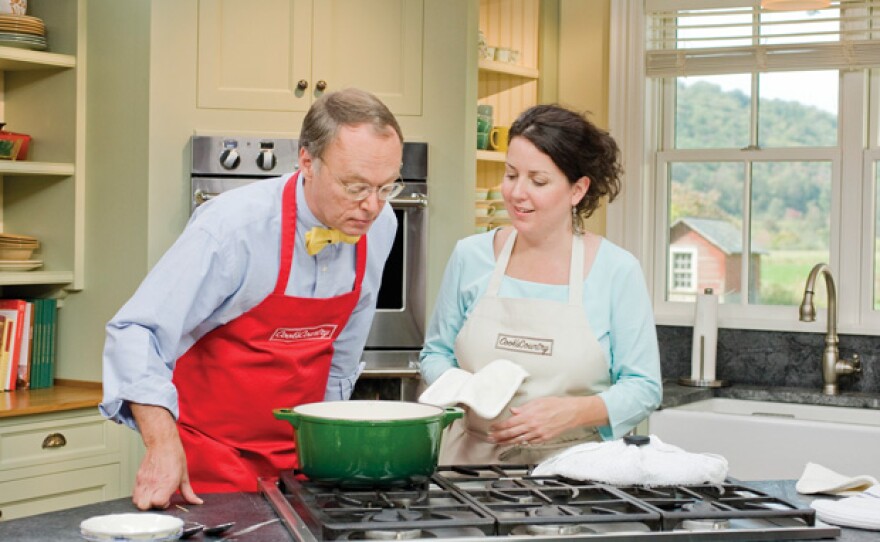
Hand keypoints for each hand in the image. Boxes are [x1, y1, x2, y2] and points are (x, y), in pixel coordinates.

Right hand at [131, 404, 202, 509]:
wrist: (162, 443)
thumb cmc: (175, 456)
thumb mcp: (184, 475)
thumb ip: (189, 492)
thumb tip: (197, 502)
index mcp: (167, 482)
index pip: (158, 503)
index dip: (163, 505)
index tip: (168, 500)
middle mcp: (154, 482)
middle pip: (144, 506)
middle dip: (152, 506)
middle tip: (159, 499)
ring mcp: (144, 480)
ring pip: (137, 502)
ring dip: (145, 502)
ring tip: (153, 495)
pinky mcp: (138, 477)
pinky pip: (134, 494)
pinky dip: (140, 496)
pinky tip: (149, 490)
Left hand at [488, 396, 607, 444]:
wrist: (571, 413)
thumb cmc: (556, 405)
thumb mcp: (538, 402)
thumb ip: (524, 408)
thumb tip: (513, 411)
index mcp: (529, 416)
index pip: (509, 423)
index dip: (499, 427)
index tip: (492, 428)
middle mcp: (532, 426)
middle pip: (511, 434)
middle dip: (499, 437)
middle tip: (490, 438)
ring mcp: (538, 434)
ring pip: (518, 440)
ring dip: (507, 442)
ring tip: (498, 443)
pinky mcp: (543, 438)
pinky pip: (529, 442)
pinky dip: (521, 442)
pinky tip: (515, 442)